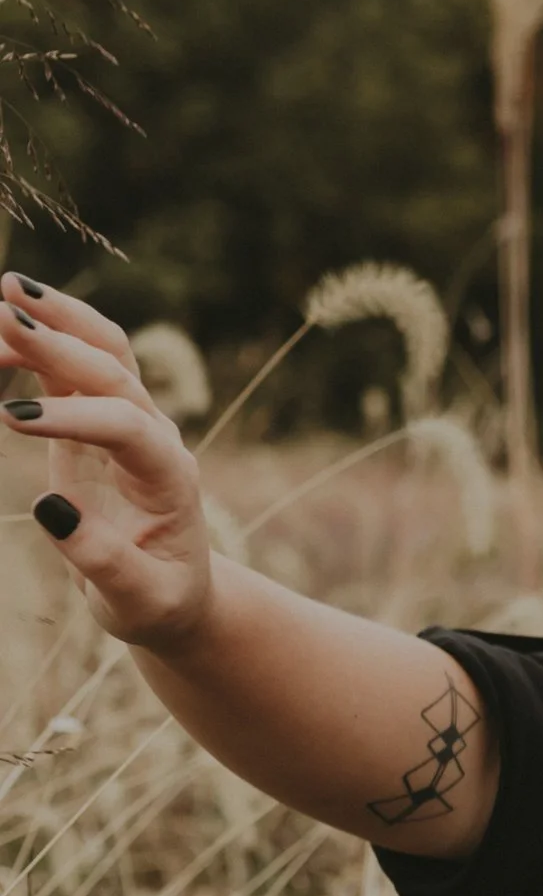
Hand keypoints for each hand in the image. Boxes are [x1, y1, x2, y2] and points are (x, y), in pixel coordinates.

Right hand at [2, 273, 217, 647]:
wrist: (173, 592)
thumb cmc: (156, 599)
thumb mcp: (137, 600)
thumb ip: (102, 561)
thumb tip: (51, 508)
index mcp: (170, 477)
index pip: (128, 427)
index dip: (73, 418)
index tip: (12, 420)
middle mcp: (155, 436)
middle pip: (116, 371)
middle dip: (62, 341)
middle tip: (4, 317)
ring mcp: (129, 419)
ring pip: (100, 349)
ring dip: (55, 318)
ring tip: (1, 295)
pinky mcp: (97, 417)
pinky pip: (69, 367)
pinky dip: (36, 343)